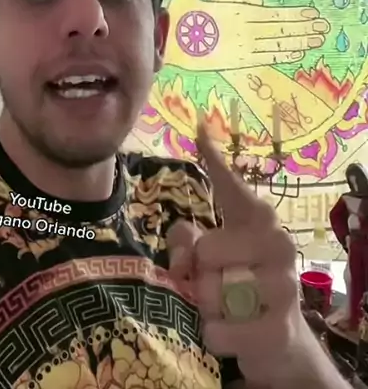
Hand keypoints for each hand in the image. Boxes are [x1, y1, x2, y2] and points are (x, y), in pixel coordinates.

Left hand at [167, 117, 303, 384]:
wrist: (276, 339)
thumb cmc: (236, 283)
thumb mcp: (208, 255)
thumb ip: (183, 241)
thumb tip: (184, 256)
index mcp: (259, 218)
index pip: (230, 185)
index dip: (213, 159)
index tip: (199, 128)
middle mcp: (278, 242)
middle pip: (204, 250)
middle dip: (199, 272)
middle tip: (218, 282)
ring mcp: (283, 286)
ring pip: (209, 293)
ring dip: (206, 308)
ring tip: (228, 309)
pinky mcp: (278, 328)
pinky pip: (217, 330)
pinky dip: (213, 336)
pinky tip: (233, 333)